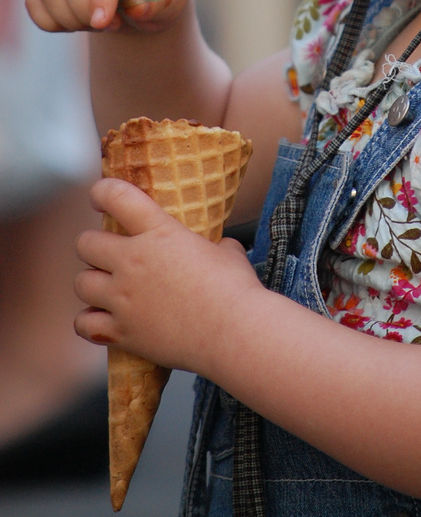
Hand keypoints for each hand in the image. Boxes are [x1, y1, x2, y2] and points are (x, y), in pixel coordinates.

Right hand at [26, 0, 192, 34]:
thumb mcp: (176, 0)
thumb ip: (159, 3)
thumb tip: (135, 8)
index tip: (102, 23)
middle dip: (86, 11)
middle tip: (112, 26)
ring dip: (70, 18)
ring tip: (98, 25)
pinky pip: (34, 0)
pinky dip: (49, 20)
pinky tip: (76, 24)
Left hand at [74, 178, 262, 374]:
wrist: (234, 332)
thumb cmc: (236, 288)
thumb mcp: (227, 251)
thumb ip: (214, 244)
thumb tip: (220, 247)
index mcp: (159, 232)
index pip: (116, 197)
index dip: (102, 191)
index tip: (99, 196)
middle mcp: (133, 261)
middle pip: (86, 243)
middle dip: (93, 244)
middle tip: (106, 251)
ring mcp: (124, 298)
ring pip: (81, 282)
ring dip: (91, 281)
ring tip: (103, 285)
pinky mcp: (122, 332)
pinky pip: (83, 323)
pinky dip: (88, 320)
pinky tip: (100, 318)